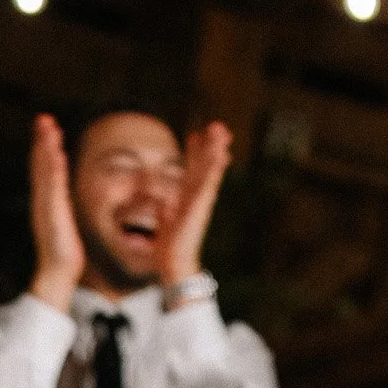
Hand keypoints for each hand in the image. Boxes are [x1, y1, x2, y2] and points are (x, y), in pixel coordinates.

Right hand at [28, 112, 84, 310]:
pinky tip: (57, 153)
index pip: (43, 168)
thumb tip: (61, 206)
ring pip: (45, 170)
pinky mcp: (52, 213)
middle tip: (43, 117)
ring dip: (46, 148)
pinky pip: (53, 185)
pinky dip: (53, 168)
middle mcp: (43, 199)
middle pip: (40, 164)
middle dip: (41, 140)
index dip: (43, 147)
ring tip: (48, 127)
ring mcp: (46, 205)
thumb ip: (59, 210)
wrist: (58, 271)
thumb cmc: (63, 252)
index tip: (47, 126)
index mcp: (46, 200)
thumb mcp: (62, 224)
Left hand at [158, 120, 231, 287]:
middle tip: (218, 126)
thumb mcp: (166, 221)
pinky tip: (221, 155)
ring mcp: (201, 200)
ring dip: (217, 150)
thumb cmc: (170, 244)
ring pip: (211, 169)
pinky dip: (215, 168)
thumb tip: (166, 202)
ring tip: (222, 132)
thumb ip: (166, 209)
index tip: (195, 136)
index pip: (193, 171)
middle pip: (206, 165)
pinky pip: (210, 182)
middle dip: (212, 146)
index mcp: (188, 197)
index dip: (194, 154)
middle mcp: (198, 196)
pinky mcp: (201, 205)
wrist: (174, 261)